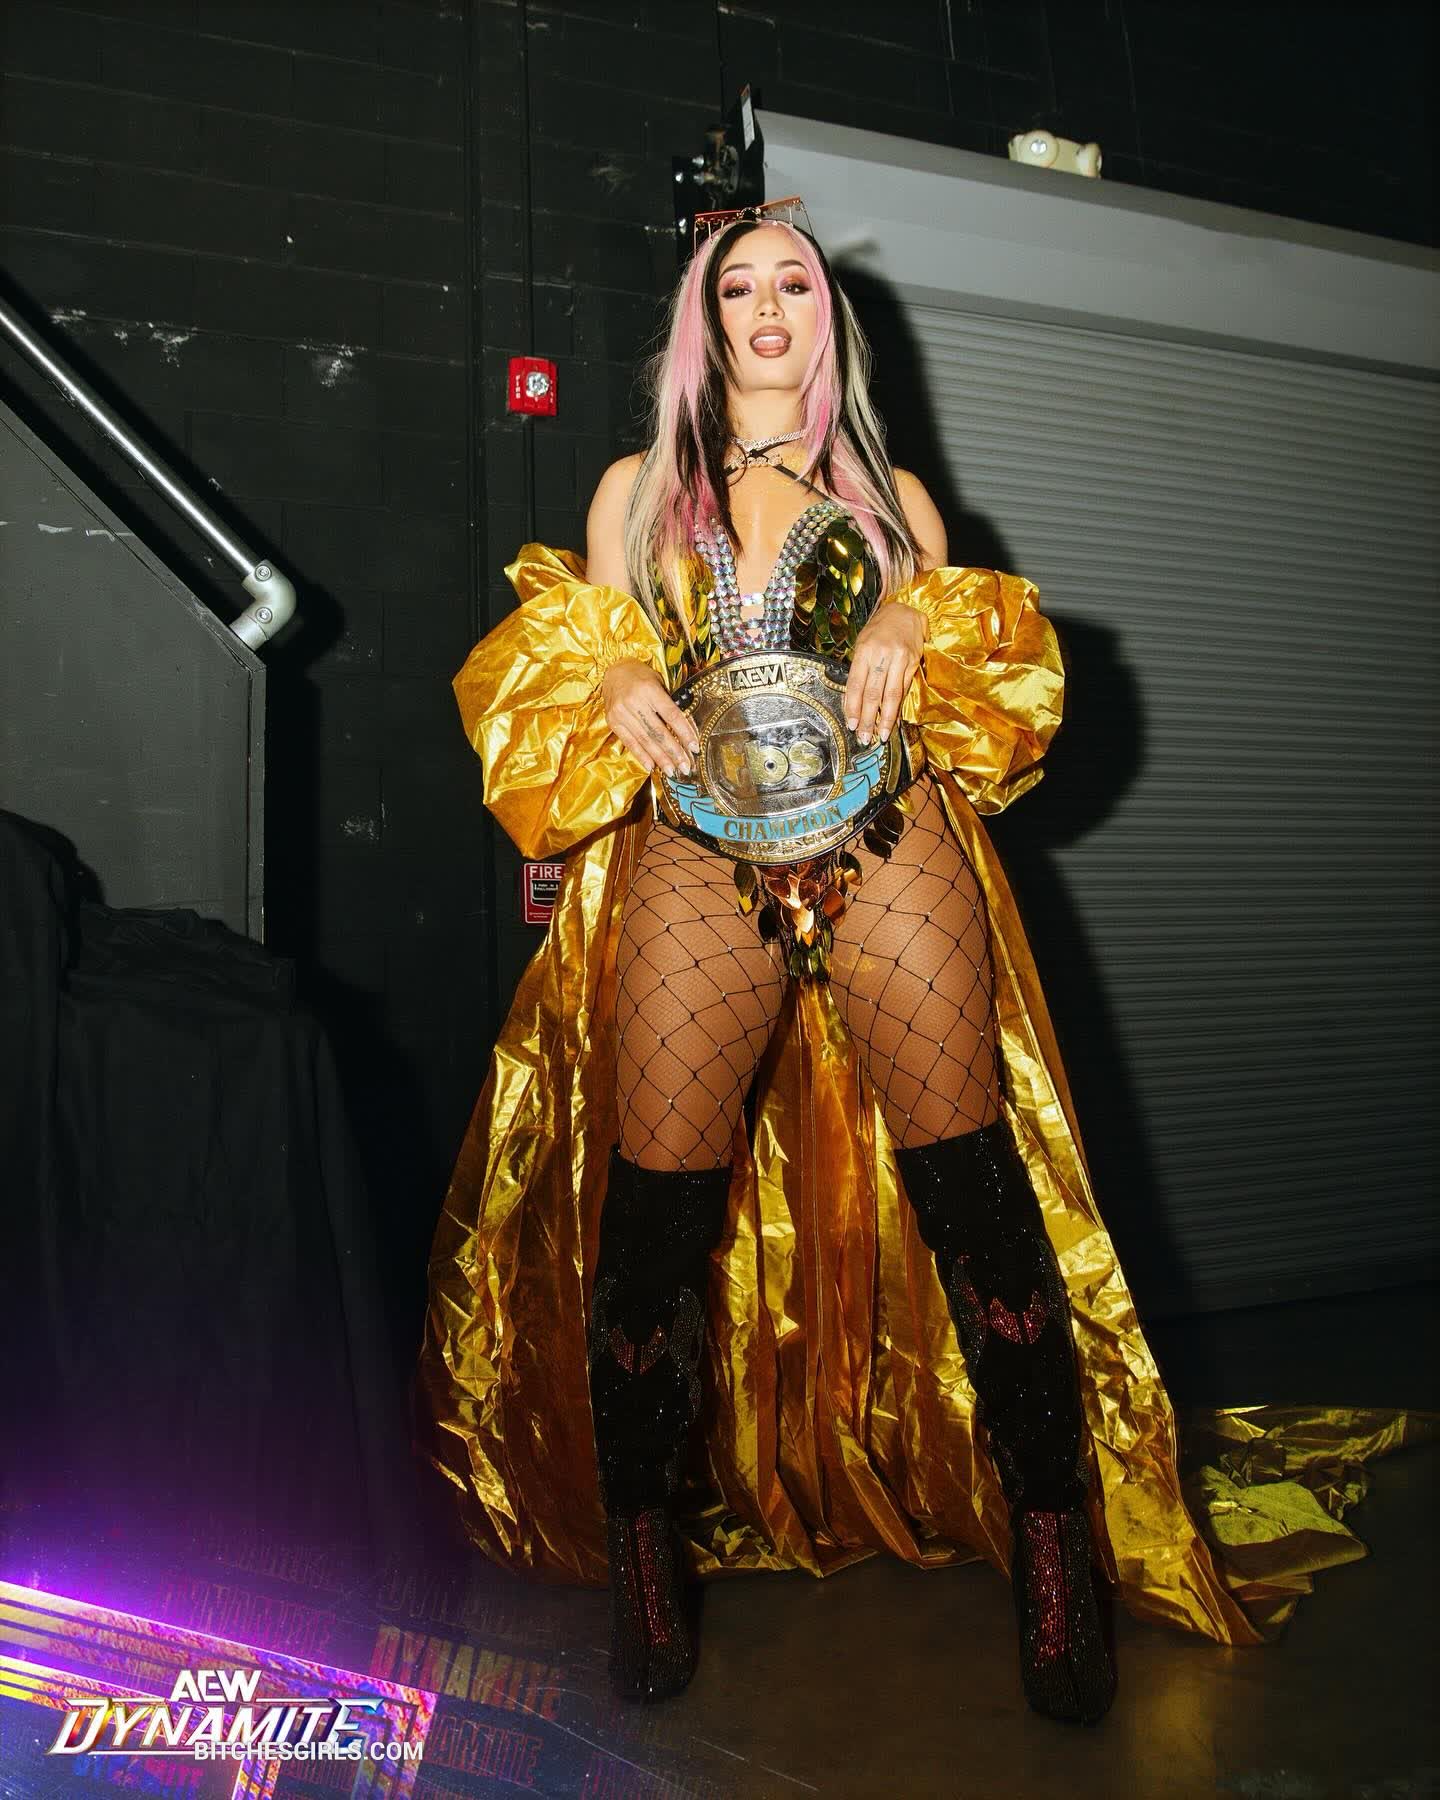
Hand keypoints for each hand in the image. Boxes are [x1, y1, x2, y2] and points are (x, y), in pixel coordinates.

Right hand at [601, 659, 699, 775]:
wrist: (613, 670)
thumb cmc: (641, 676)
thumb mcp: (658, 682)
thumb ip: (668, 703)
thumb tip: (684, 731)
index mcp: (649, 689)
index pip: (671, 715)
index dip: (684, 733)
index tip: (695, 748)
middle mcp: (634, 701)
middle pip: (658, 732)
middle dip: (674, 752)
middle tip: (686, 767)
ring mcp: (621, 713)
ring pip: (645, 740)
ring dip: (660, 758)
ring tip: (671, 771)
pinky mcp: (613, 721)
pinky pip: (629, 742)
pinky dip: (641, 755)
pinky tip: (651, 766)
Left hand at [844, 602, 926, 744]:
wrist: (905, 610)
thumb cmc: (879, 629)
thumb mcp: (862, 644)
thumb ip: (859, 670)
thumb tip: (853, 701)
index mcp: (864, 651)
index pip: (855, 685)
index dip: (852, 707)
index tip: (851, 725)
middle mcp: (881, 655)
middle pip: (872, 694)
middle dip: (868, 719)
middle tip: (864, 738)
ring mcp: (899, 659)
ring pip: (891, 695)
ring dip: (885, 718)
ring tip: (882, 735)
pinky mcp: (913, 662)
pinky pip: (904, 689)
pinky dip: (898, 706)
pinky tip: (894, 719)